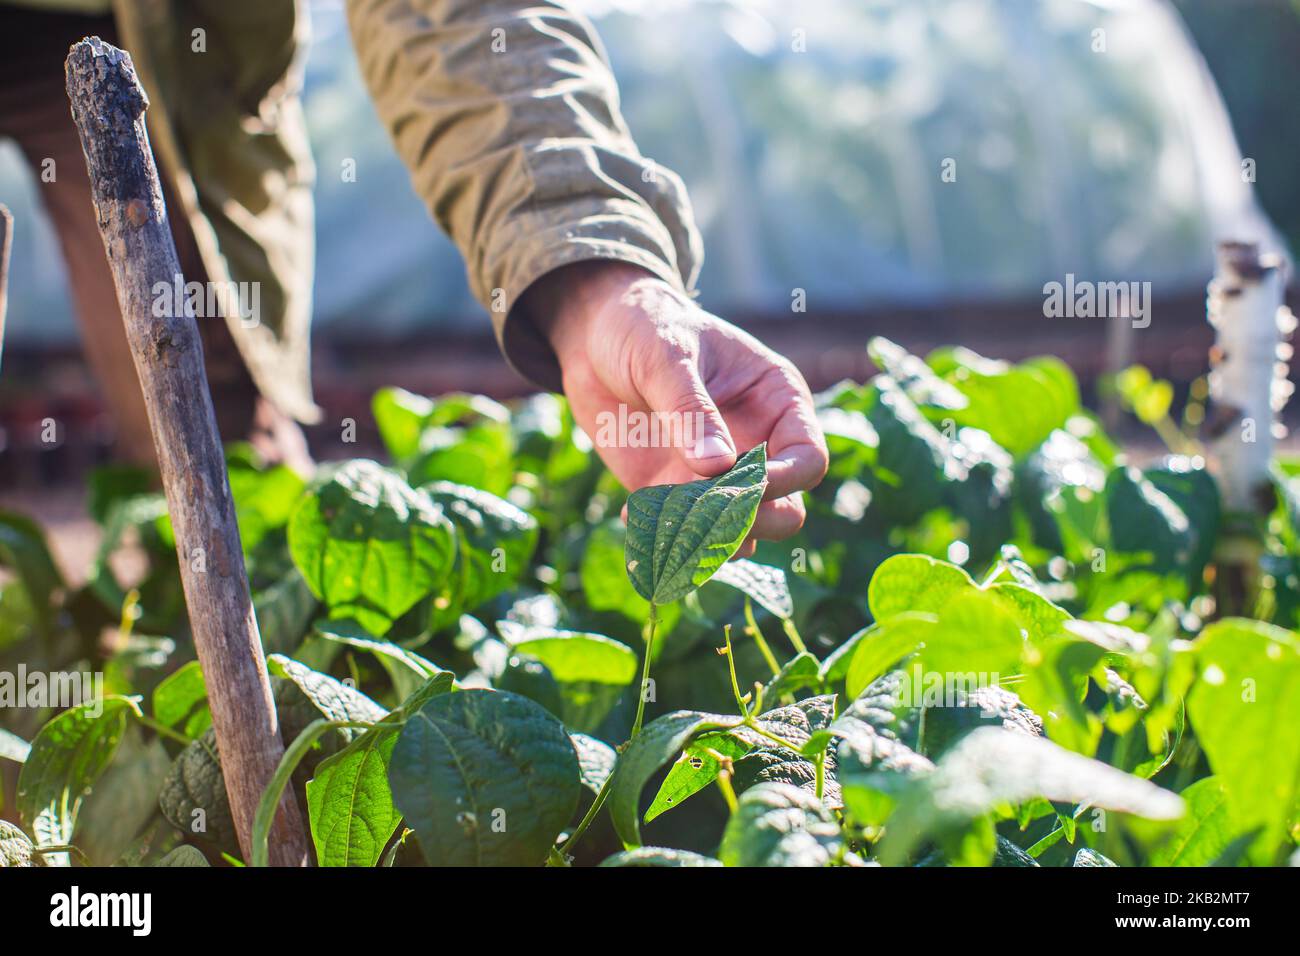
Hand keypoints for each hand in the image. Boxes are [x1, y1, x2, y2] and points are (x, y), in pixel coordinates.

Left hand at [525, 261, 827, 555]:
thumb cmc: (645, 328)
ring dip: (704, 536)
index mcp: (777, 402)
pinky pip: (683, 533)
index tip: (744, 485)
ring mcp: (718, 475)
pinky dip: (662, 535)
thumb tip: (717, 467)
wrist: (596, 338)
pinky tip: (629, 513)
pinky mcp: (676, 493)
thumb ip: (691, 409)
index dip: (784, 480)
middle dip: (749, 519)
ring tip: (663, 514)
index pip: (808, 459)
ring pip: (739, 532)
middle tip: (704, 513)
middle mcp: (757, 445)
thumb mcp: (665, 356)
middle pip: (784, 509)